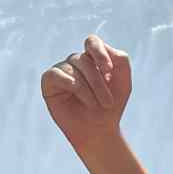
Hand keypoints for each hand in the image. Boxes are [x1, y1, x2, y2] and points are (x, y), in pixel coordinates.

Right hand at [41, 34, 132, 149]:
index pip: (92, 42)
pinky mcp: (49, 82)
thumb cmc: (110, 106)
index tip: (109, 71)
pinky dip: (68, 82)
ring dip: (88, 89)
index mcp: (92, 58)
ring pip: (72, 68)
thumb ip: (120, 59)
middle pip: (84, 60)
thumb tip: (98, 48)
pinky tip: (74, 90)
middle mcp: (76, 62)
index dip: (100, 53)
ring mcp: (62, 71)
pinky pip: (55, 74)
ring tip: (95, 106)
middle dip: (98, 82)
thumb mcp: (123, 81)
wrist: (99, 131)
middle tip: (107, 103)